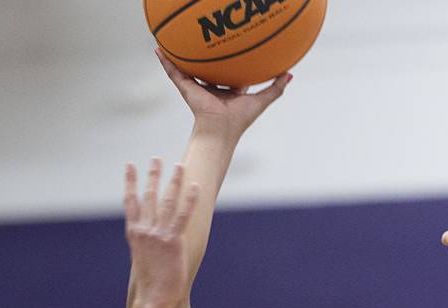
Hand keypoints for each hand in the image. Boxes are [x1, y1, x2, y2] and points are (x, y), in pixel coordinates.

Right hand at [124, 159, 199, 307]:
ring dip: (173, 181)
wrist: (153, 297)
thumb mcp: (142, 260)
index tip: (129, 165)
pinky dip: (189, 200)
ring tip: (178, 166)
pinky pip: (183, 216)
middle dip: (153, 175)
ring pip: (167, 201)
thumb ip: (145, 245)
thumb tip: (148, 239)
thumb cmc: (149, 285)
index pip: (130, 202)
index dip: (130, 182)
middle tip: (156, 159)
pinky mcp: (173, 241)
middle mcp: (145, 230)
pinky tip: (194, 187)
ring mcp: (159, 234)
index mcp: (134, 233)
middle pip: (149, 196)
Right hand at [156, 49, 290, 142]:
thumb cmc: (239, 121)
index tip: (231, 47)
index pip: (229, 72)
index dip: (231, 60)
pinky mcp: (186, 88)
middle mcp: (212, 87)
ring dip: (179, 55)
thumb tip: (289, 74)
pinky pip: (174, 72)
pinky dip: (165, 62)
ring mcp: (197, 87)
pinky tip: (158, 49)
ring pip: (188, 67)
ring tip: (172, 38)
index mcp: (227, 90)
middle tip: (204, 36)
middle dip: (205, 55)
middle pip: (207, 67)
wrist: (220, 130)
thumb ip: (275, 88)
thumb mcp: (261, 100)